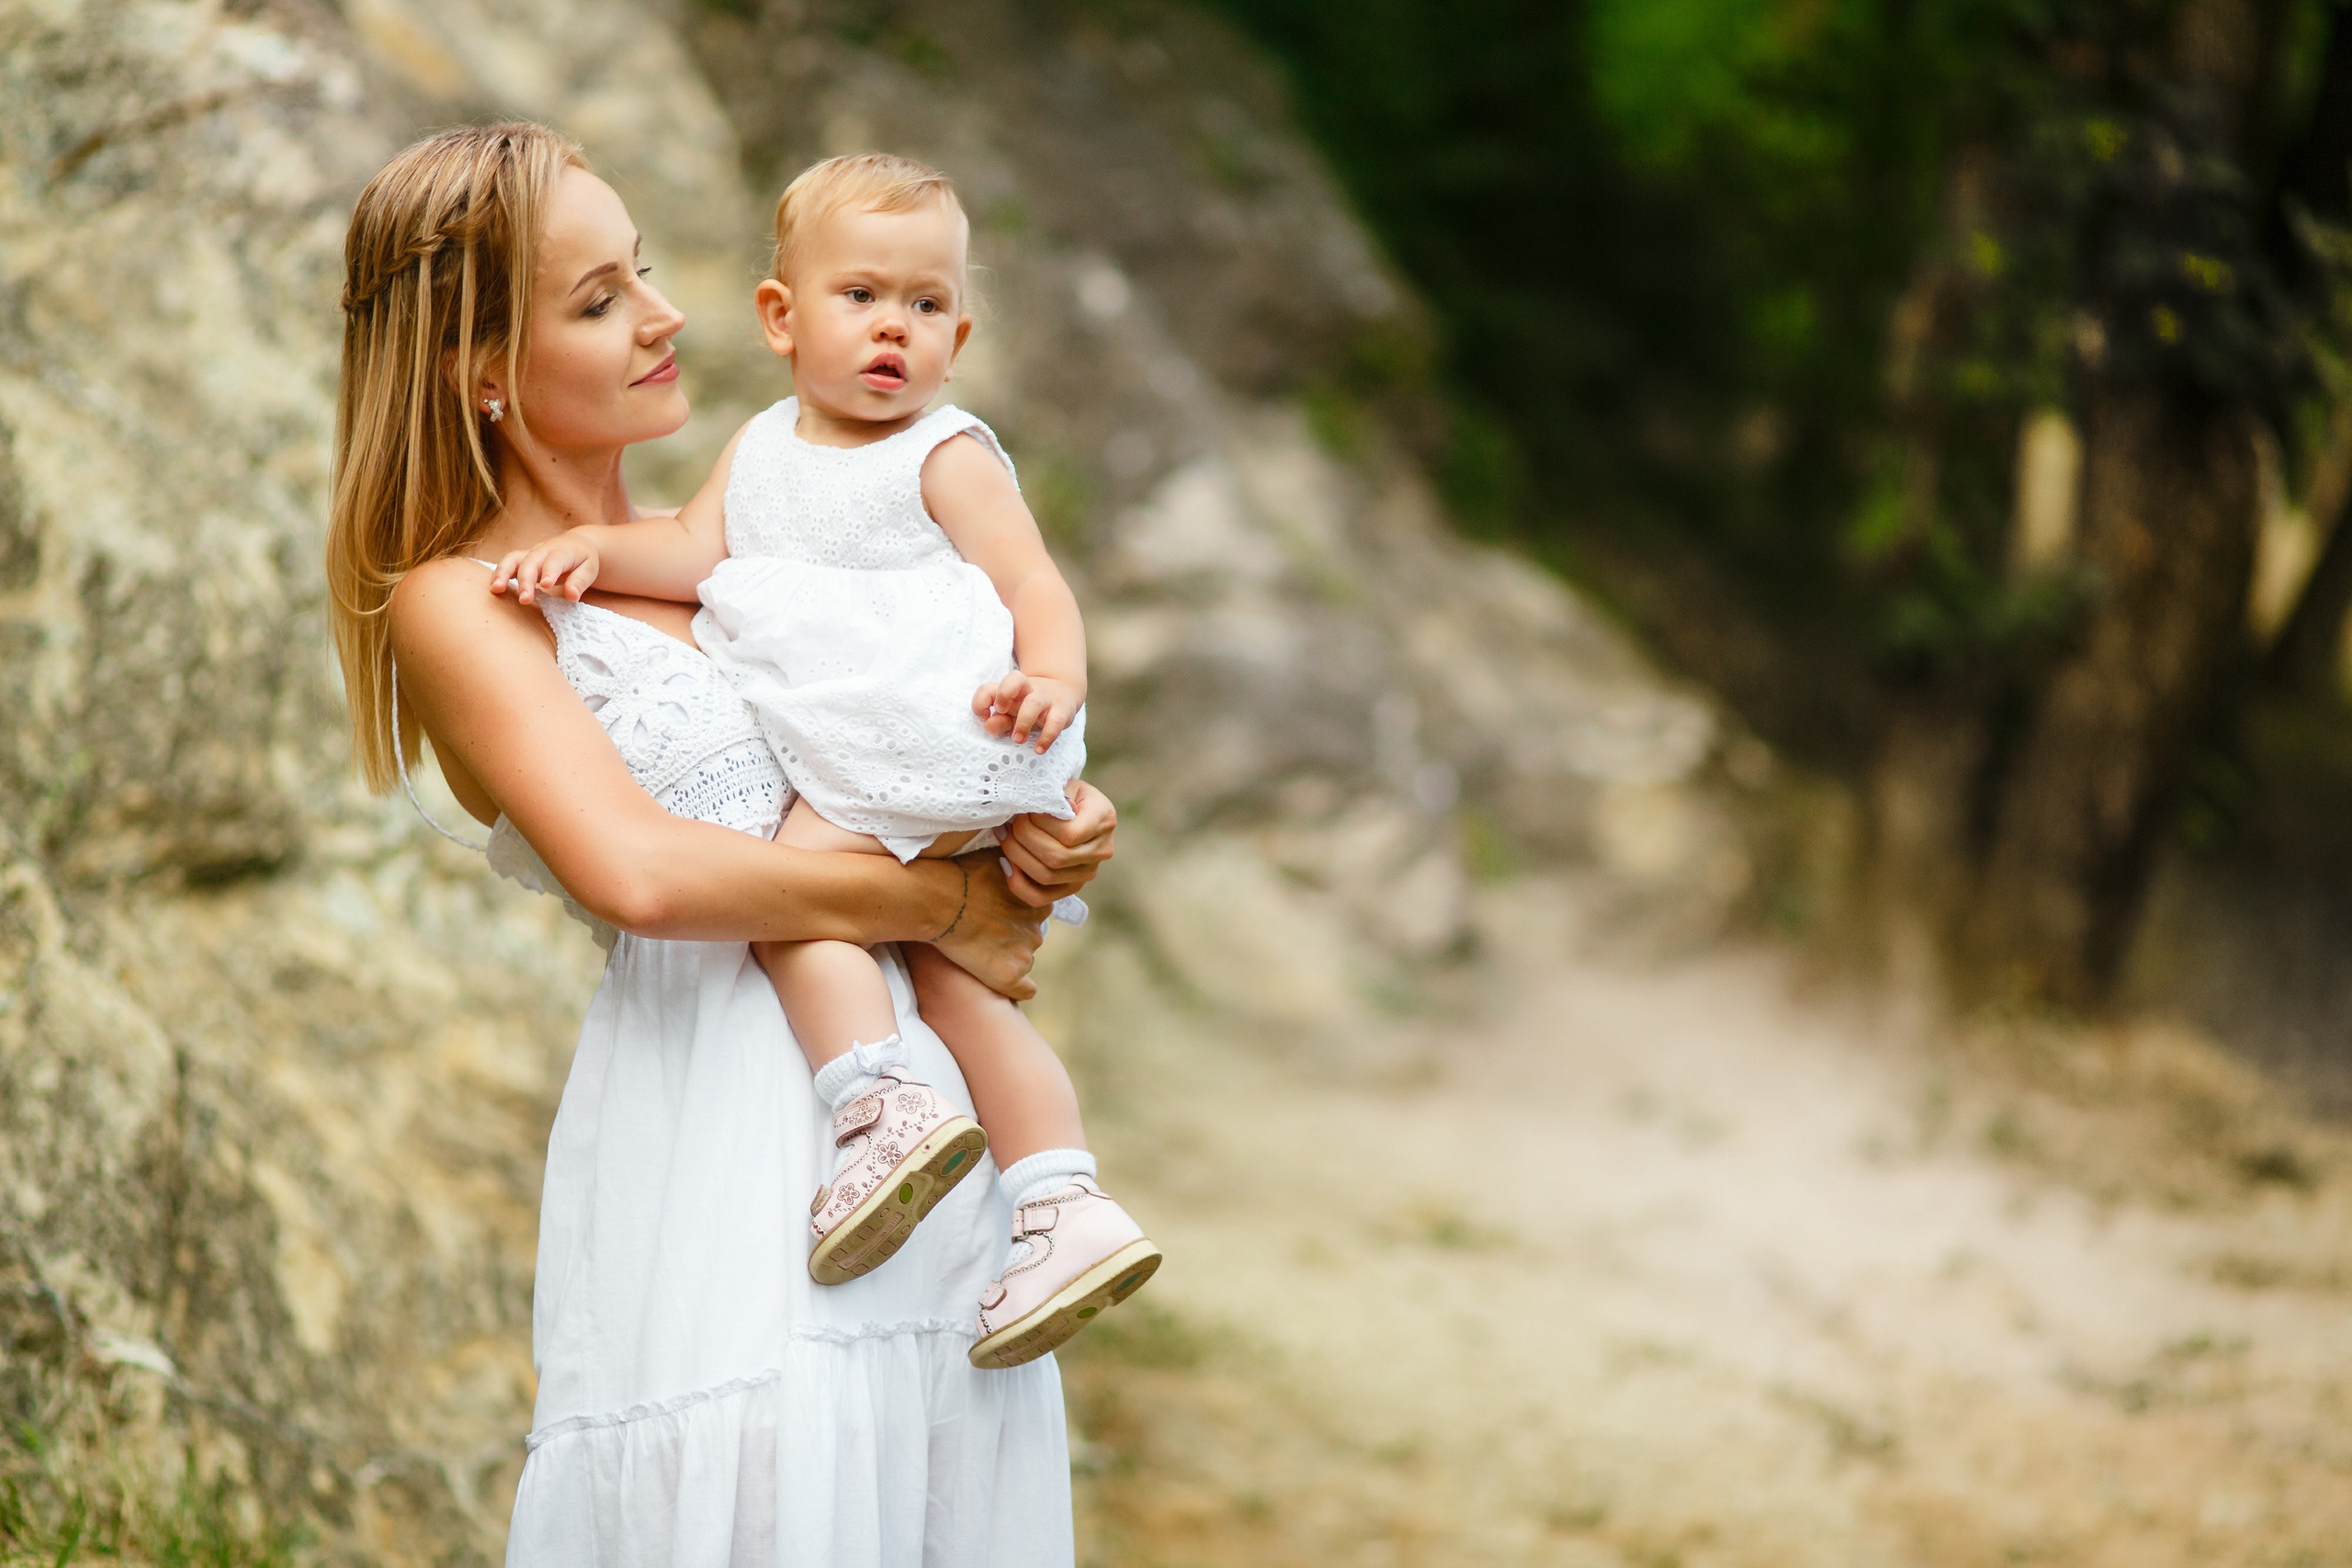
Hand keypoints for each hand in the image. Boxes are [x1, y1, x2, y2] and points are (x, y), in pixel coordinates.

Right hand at [490, 531, 600, 605]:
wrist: (577, 543)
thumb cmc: (584, 559)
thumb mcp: (590, 569)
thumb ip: (580, 581)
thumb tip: (572, 595)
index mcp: (563, 551)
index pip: (555, 560)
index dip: (549, 571)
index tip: (546, 585)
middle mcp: (544, 550)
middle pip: (531, 562)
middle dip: (525, 580)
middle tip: (524, 599)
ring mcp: (530, 553)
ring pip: (513, 559)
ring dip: (503, 573)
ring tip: (496, 589)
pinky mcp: (522, 558)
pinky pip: (507, 563)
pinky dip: (498, 574)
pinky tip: (493, 588)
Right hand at [929, 853, 1049, 999]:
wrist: (934, 899)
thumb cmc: (959, 874)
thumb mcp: (998, 857)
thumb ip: (1017, 865)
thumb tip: (1020, 861)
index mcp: (1038, 902)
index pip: (1035, 913)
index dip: (1015, 913)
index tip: (994, 912)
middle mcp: (1036, 928)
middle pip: (1029, 937)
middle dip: (1012, 935)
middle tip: (984, 929)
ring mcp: (1024, 954)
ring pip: (1023, 960)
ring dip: (1008, 956)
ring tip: (979, 947)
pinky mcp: (1008, 976)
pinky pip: (1025, 990)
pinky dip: (1016, 987)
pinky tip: (999, 977)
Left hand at [972, 670, 1081, 752]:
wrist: (1064, 692)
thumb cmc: (1030, 707)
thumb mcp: (1012, 713)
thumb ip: (998, 721)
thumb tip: (988, 726)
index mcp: (1010, 689)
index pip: (989, 688)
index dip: (981, 702)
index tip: (984, 718)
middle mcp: (1027, 689)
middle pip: (1015, 679)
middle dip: (1004, 694)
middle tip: (1001, 711)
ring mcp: (1046, 698)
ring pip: (1035, 702)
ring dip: (1023, 722)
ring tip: (1018, 740)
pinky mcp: (1062, 711)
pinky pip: (1056, 722)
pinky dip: (1047, 737)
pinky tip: (1039, 749)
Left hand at [998, 778, 1115, 907]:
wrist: (1074, 807)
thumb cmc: (1064, 792)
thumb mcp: (1063, 783)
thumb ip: (1051, 795)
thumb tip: (1038, 811)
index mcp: (1104, 819)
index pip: (1069, 835)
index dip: (1040, 824)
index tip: (1024, 810)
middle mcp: (1102, 850)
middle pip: (1056, 857)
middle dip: (1023, 839)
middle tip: (1008, 823)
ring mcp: (1088, 872)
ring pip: (1046, 876)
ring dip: (1017, 856)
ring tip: (1003, 836)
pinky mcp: (1071, 887)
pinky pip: (1040, 897)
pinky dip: (1018, 884)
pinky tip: (1005, 863)